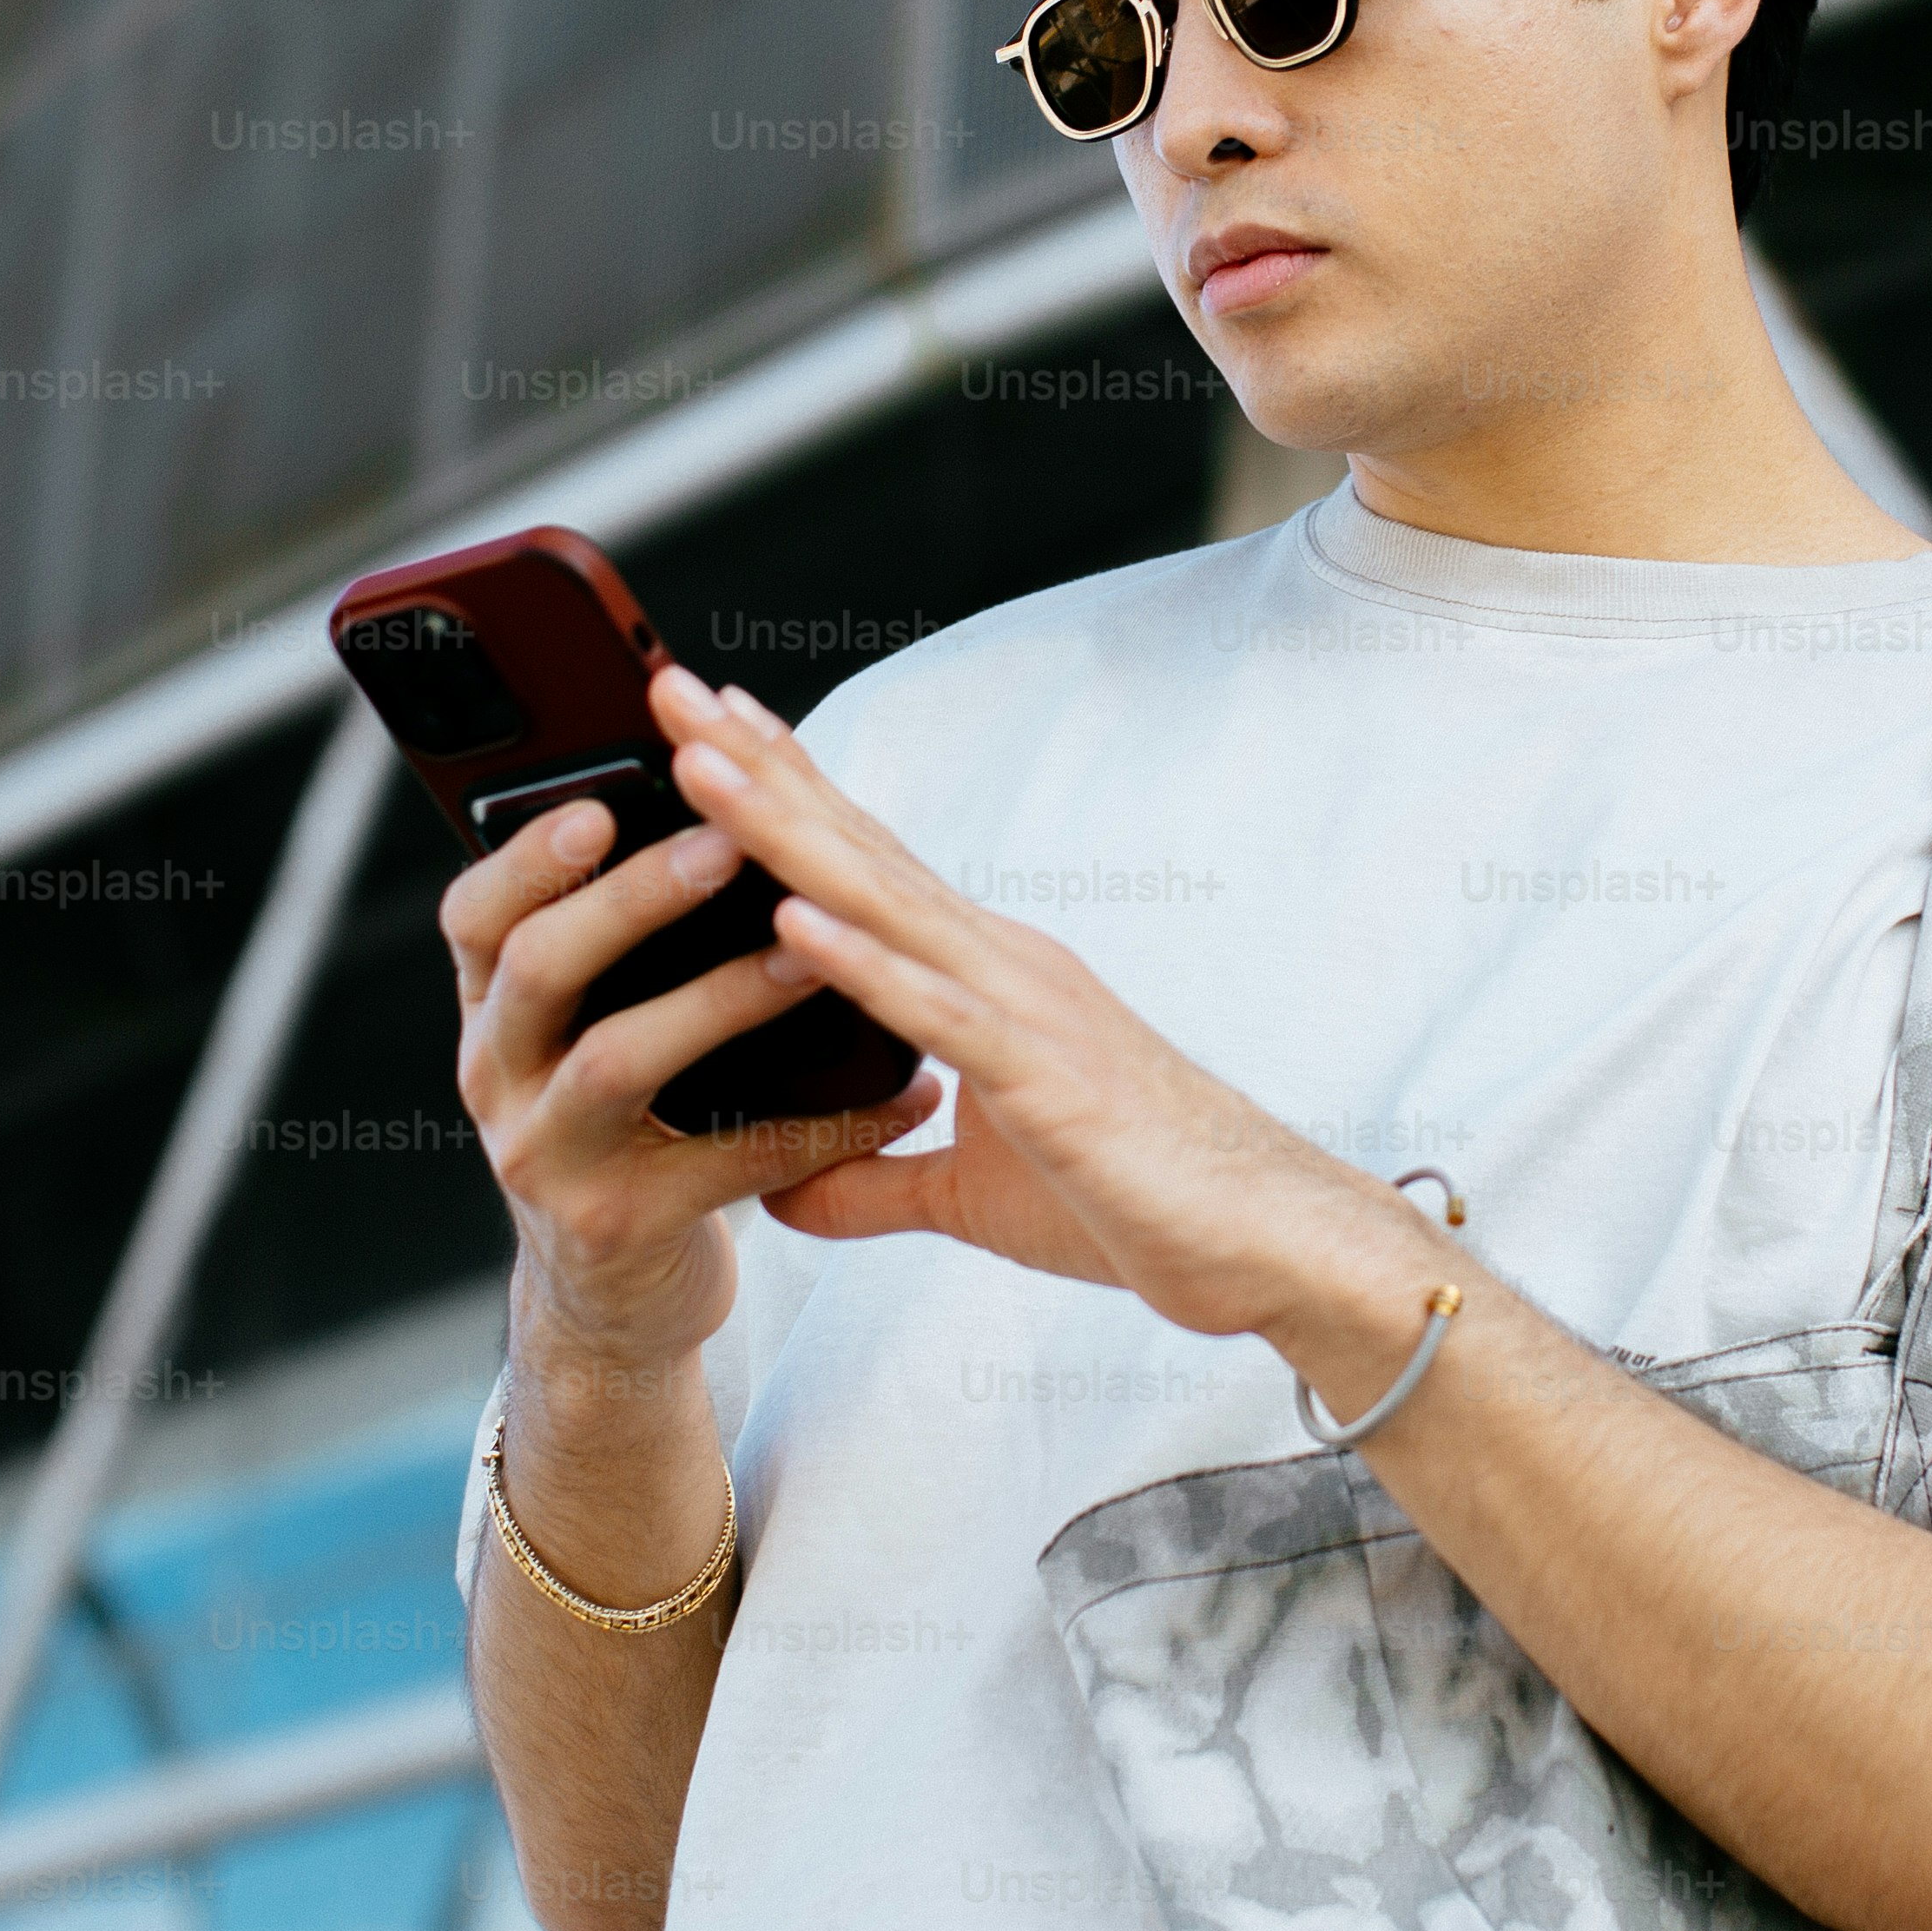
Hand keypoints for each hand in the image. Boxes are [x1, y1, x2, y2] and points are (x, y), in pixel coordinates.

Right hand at [443, 776, 935, 1365]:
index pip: (476, 914)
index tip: (599, 799)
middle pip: (541, 970)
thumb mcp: (584, 1035)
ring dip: (717, 1000)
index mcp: (496, 1011)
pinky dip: (824, 1126)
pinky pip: (729, 1164)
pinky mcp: (620, 1226)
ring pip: (618, 1061)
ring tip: (805, 957)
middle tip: (722, 846)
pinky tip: (901, 1094)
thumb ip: (611, 943)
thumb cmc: (622, 1129)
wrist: (610, 1303)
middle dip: (627, 901)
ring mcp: (549, 1158)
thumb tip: (714, 795)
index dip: (527, 855)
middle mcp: (499, 1078)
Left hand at [645, 668, 1449, 1349]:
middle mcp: (999, 963)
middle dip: (757, 770)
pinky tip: (792, 921)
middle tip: (668, 689)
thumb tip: (782, 1193)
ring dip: (786, 831)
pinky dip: (864, 965)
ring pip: (883, 904)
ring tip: (702, 766)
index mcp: (984, 977)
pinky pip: (939, 1014)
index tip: (705, 725)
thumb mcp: (975, 1196)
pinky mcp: (1047, 1078)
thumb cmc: (1137, 1204)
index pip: (865, 863)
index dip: (784, 790)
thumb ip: (876, 1184)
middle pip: (857, 849)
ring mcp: (1025, 1008)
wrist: (1263, 1241)